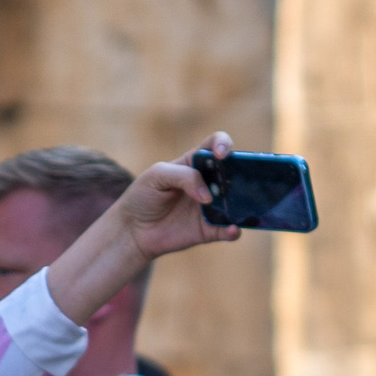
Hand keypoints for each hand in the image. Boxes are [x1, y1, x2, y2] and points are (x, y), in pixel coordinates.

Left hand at [47, 132, 239, 324]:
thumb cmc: (143, 196)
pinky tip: (233, 230)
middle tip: (237, 180)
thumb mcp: (157, 176)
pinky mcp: (208, 230)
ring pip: (235, 202)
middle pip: (233, 173)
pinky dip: (233, 231)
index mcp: (195, 163)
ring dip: (243, 202)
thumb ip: (184, 177)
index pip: (216, 145)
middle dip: (242, 173)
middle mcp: (207, 183)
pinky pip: (227, 231)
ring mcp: (210, 207)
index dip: (223, 144)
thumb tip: (208, 197)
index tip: (221, 154)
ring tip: (242, 204)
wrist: (132, 230)